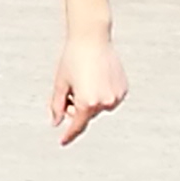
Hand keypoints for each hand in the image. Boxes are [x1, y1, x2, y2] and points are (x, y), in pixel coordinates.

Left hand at [51, 27, 127, 143]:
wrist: (92, 39)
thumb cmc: (73, 58)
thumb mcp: (61, 83)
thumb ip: (57, 105)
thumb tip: (56, 121)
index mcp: (87, 103)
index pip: (77, 125)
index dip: (68, 134)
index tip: (62, 142)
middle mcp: (104, 103)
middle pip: (87, 113)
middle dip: (77, 106)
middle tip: (71, 88)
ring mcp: (116, 97)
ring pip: (100, 106)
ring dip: (91, 99)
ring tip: (85, 77)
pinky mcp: (123, 89)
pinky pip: (110, 97)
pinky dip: (102, 92)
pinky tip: (97, 76)